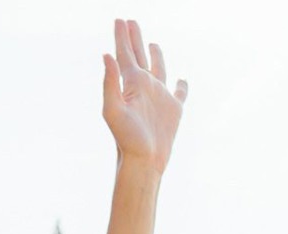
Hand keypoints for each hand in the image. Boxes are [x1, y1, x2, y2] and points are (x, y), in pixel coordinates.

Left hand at [102, 19, 187, 173]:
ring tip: (152, 43)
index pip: (124, 54)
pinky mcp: (173, 109)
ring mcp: (159, 97)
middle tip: (130, 21)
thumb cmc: (126, 139)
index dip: (121, 37)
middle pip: (138, 56)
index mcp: (130, 84)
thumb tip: (106, 55)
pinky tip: (181, 80)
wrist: (143, 161)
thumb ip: (109, 83)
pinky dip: (181, 85)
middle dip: (134, 38)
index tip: (120, 19)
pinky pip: (179, 92)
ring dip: (155, 55)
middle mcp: (144, 87)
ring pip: (158, 69)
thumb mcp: (113, 110)